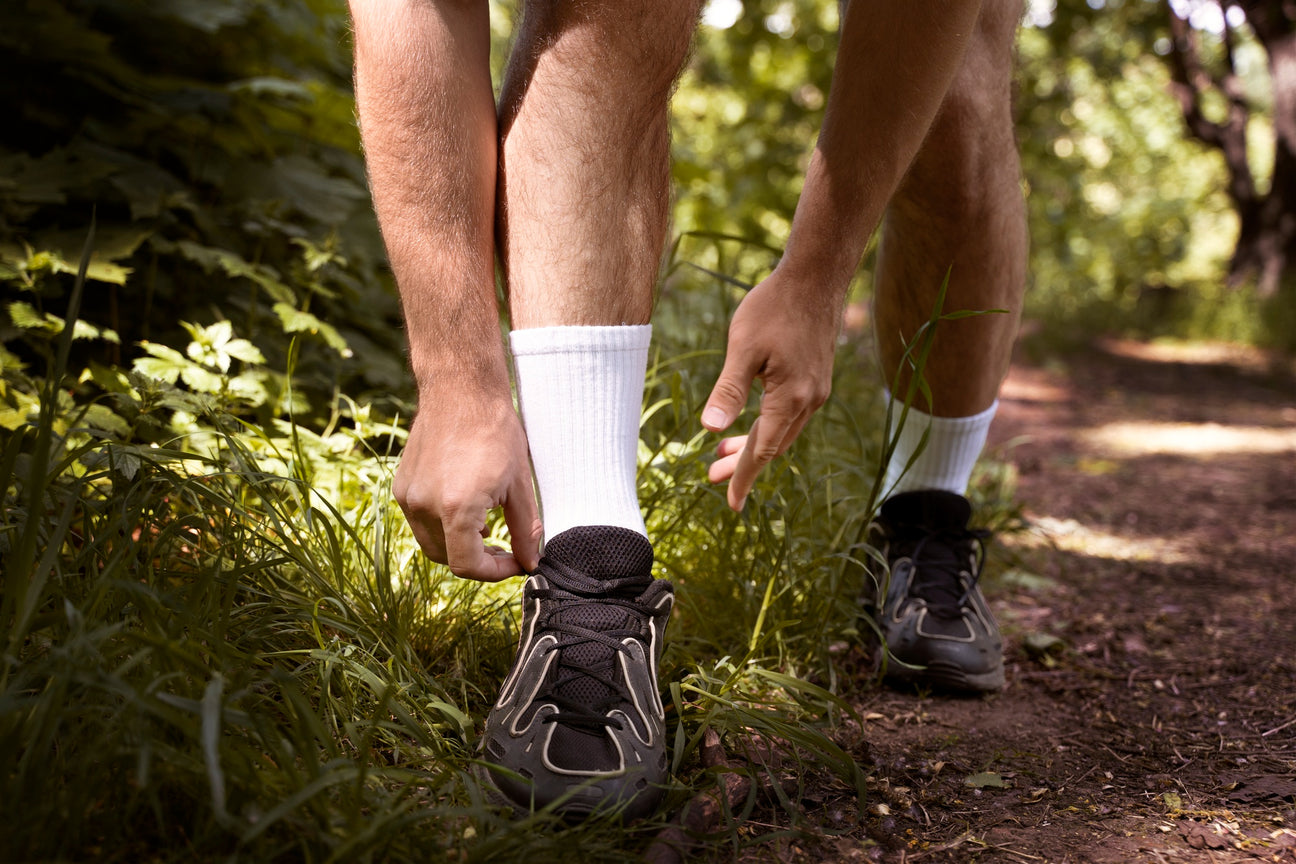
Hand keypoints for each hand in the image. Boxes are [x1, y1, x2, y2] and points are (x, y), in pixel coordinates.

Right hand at [393, 393, 541, 580]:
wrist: (461, 390)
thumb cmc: (495, 431)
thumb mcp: (519, 485)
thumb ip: (524, 530)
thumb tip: (529, 561)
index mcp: (456, 508)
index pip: (467, 566)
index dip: (495, 572)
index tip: (515, 560)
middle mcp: (424, 506)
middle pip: (447, 559)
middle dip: (478, 561)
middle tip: (505, 549)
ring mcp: (408, 496)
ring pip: (431, 542)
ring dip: (458, 544)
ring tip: (485, 527)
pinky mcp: (401, 485)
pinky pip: (420, 520)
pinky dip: (442, 525)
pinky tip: (465, 506)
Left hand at [701, 266, 841, 509]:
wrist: (815, 278)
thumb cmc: (774, 308)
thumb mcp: (743, 348)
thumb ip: (728, 390)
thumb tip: (710, 428)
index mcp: (790, 398)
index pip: (763, 450)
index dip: (744, 477)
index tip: (730, 503)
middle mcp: (809, 400)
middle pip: (774, 445)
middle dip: (744, 464)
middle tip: (713, 477)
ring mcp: (815, 389)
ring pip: (783, 431)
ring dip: (755, 444)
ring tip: (723, 451)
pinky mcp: (815, 378)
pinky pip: (790, 414)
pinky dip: (768, 425)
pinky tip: (751, 421)